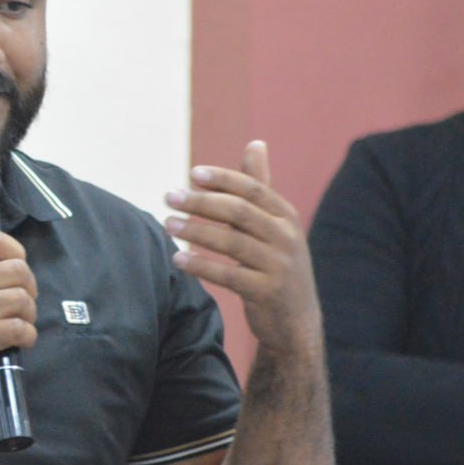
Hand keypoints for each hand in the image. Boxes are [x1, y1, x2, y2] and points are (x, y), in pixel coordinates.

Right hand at [0, 230, 37, 407]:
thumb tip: (4, 265)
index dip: (15, 250)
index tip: (17, 266)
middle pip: (17, 270)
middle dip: (29, 287)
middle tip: (22, 303)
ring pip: (22, 300)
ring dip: (29, 314)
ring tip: (20, 323)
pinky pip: (20, 329)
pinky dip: (28, 335)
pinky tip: (20, 340)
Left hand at [163, 141, 319, 347]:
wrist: (296, 322)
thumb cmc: (276, 264)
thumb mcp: (274, 225)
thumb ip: (260, 187)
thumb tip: (255, 143)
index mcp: (285, 216)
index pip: (252, 188)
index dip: (222, 179)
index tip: (192, 174)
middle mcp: (286, 236)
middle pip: (239, 211)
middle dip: (201, 202)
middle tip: (169, 196)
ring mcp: (279, 265)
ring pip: (232, 242)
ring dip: (195, 231)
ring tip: (167, 223)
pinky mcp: (267, 291)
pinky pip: (228, 275)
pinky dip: (201, 265)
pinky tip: (178, 258)